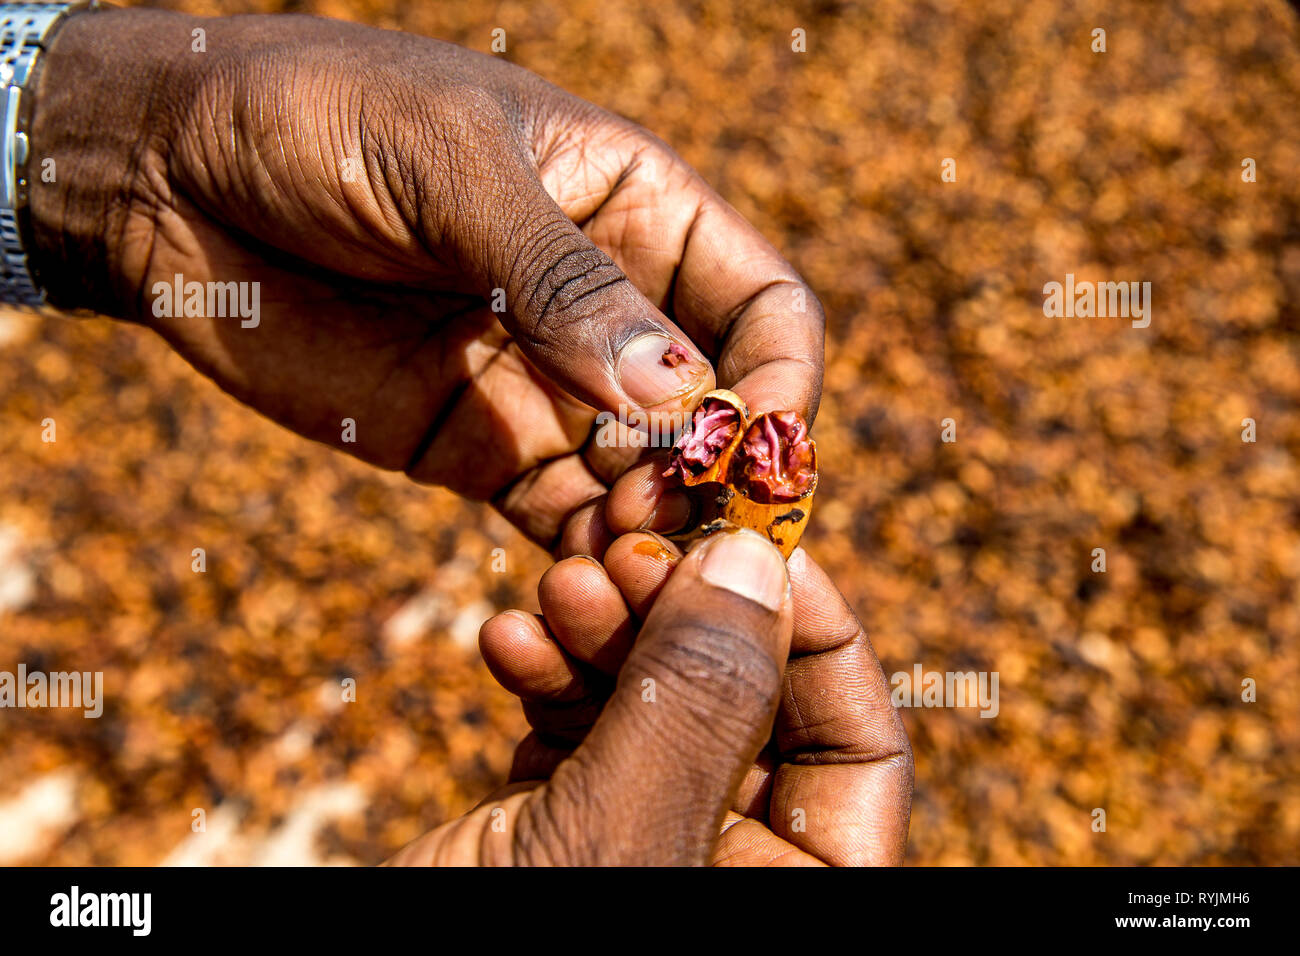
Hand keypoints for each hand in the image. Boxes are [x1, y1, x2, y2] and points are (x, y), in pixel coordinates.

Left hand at [29, 9, 823, 546]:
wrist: (168, 178)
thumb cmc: (315, 121)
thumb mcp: (449, 168)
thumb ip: (563, 279)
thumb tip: (678, 393)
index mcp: (636, 209)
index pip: (762, 306)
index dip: (782, 379)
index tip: (762, 447)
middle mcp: (611, 309)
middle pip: (719, 409)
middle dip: (724, 474)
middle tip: (688, 525)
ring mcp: (551, 387)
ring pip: (652, 479)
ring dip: (661, 529)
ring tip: (632, 561)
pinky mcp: (485, 449)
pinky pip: (566, 517)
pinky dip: (588, 557)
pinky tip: (583, 582)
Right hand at [387, 530, 911, 865]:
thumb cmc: (501, 952)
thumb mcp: (619, 842)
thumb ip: (697, 705)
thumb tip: (760, 560)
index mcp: (792, 892)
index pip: (858, 748)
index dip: (820, 632)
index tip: (755, 538)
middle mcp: (725, 863)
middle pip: (746, 705)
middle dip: (682, 614)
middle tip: (624, 550)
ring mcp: (639, 838)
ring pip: (652, 700)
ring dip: (602, 628)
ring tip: (553, 584)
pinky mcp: (556, 824)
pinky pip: (573, 726)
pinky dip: (542, 672)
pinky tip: (505, 638)